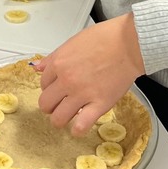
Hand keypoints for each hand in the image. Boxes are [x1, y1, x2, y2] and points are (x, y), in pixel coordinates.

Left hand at [34, 15, 144, 135]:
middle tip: (60, 103)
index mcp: (59, 63)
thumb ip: (54, 57)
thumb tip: (37, 67)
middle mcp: (67, 80)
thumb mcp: (73, 42)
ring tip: (69, 116)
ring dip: (61, 119)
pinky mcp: (99, 105)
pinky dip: (78, 130)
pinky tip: (80, 126)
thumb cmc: (106, 38)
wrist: (129, 44)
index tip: (57, 88)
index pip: (43, 84)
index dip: (50, 87)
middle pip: (45, 104)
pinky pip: (80, 126)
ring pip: (58, 118)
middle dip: (51, 105)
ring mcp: (82, 94)